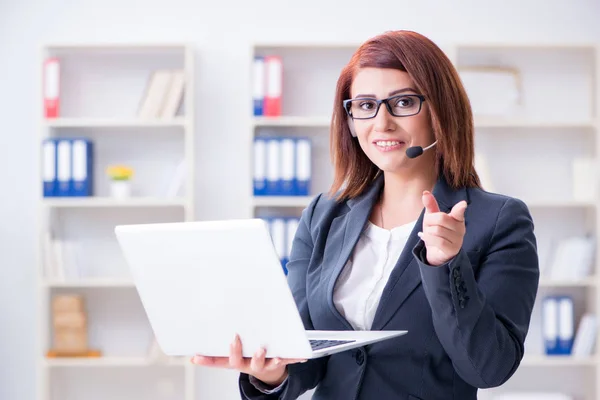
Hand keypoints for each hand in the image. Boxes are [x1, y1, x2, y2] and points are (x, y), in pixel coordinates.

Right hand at [190, 334, 306, 386]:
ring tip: (264, 351)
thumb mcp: (236, 352)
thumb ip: (223, 346)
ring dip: (263, 358)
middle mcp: (247, 364)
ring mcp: (263, 364)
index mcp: (236, 361)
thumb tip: (201, 343)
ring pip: (262, 363)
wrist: (269, 372)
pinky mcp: (278, 362)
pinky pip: (285, 360)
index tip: (196, 356)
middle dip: (236, 352)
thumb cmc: (249, 356)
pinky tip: (299, 355)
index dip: (208, 360)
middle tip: (234, 340)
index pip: (219, 362)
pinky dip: (292, 357)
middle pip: (239, 362)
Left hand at [417, 190, 466, 265]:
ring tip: (429, 234)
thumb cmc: (436, 232)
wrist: (436, 252)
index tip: (463, 204)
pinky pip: (438, 241)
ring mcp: (458, 240)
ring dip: (427, 232)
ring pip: (437, 230)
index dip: (460, 208)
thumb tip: (425, 193)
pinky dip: (428, 239)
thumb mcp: (432, 218)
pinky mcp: (452, 249)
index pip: (459, 212)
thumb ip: (431, 206)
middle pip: (440, 218)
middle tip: (428, 226)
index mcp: (457, 218)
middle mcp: (460, 228)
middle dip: (429, 221)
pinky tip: (427, 240)